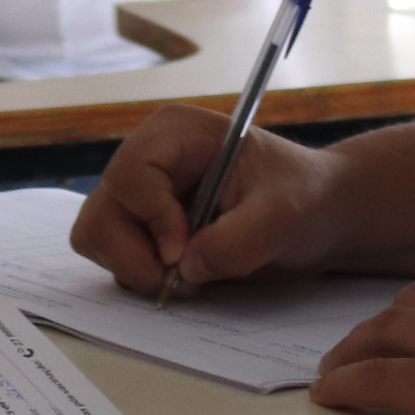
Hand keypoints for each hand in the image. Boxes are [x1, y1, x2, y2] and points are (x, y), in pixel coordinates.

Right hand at [72, 103, 344, 295]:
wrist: (316, 217)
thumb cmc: (304, 198)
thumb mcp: (283, 217)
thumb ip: (237, 242)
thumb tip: (185, 268)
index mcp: (175, 134)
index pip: (129, 175)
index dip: (151, 219)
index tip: (184, 251)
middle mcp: (147, 160)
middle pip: (102, 213)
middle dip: (136, 257)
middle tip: (183, 279)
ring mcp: (140, 196)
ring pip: (98, 239)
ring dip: (137, 270)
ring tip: (190, 279)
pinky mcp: (142, 228)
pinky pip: (114, 258)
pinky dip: (142, 277)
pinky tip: (186, 276)